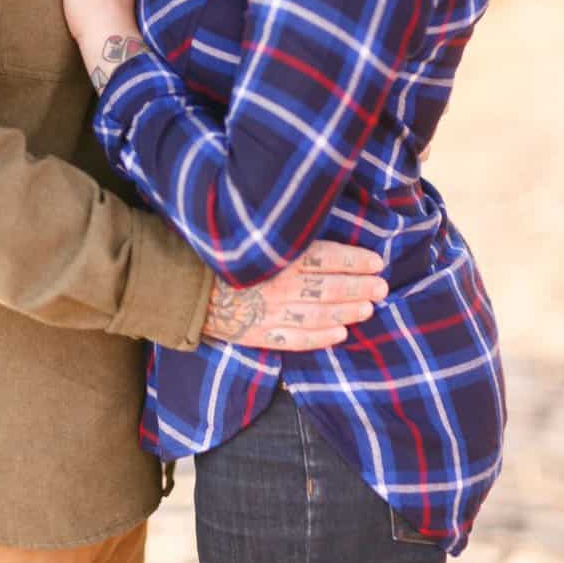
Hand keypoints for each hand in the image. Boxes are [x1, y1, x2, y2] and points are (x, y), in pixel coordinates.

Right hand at [201, 240, 388, 350]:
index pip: (329, 257)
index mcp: (280, 256)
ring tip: (368, 308)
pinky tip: (340, 334)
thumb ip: (282, 234)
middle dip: (361, 287)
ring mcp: (273, 314)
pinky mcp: (261, 335)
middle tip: (382, 287)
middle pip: (332, 288)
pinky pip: (298, 340)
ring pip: (321, 315)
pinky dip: (322, 337)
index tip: (377, 261)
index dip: (357, 261)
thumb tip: (311, 222)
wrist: (181, 285)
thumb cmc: (216, 252)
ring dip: (348, 312)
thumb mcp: (249, 234)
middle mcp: (282, 285)